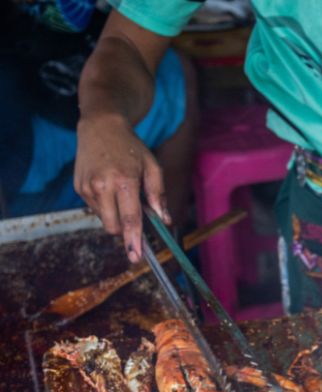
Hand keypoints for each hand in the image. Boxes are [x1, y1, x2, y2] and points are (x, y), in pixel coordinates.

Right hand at [75, 112, 168, 261]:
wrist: (100, 127)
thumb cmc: (131, 148)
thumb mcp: (153, 167)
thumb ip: (159, 195)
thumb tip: (164, 220)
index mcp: (124, 181)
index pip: (129, 219)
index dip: (133, 241)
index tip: (135, 257)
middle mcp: (102, 186)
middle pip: (113, 227)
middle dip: (126, 231)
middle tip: (137, 218)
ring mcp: (87, 188)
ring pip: (104, 220)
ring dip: (116, 216)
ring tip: (122, 194)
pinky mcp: (79, 188)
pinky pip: (96, 210)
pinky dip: (106, 207)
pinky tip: (110, 189)